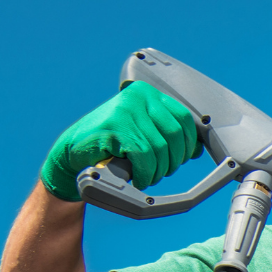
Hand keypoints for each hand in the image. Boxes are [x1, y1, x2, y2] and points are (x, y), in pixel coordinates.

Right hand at [39, 83, 199, 202]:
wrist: (73, 153)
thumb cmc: (110, 144)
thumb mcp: (143, 132)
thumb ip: (167, 134)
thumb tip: (198, 148)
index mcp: (147, 93)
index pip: (184, 118)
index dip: (188, 143)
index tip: (182, 158)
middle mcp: (137, 96)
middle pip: (175, 135)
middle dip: (173, 160)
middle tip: (160, 170)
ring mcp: (125, 110)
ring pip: (161, 149)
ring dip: (157, 170)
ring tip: (146, 174)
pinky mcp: (115, 127)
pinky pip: (144, 156)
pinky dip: (145, 172)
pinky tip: (138, 177)